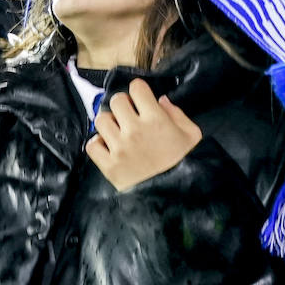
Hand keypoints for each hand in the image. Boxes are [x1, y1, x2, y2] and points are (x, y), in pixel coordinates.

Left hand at [86, 79, 201, 191]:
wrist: (177, 197)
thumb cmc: (187, 163)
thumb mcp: (192, 135)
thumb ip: (177, 114)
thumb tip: (160, 100)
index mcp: (155, 119)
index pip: (136, 88)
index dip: (139, 91)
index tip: (141, 99)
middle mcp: (134, 130)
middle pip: (116, 101)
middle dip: (123, 105)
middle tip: (129, 115)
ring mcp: (119, 148)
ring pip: (101, 120)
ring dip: (109, 123)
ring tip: (118, 131)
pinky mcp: (109, 166)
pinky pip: (92, 145)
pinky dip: (99, 144)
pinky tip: (109, 147)